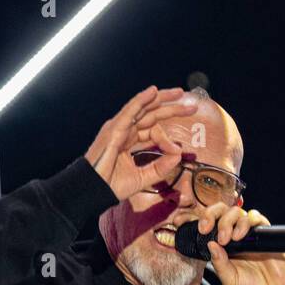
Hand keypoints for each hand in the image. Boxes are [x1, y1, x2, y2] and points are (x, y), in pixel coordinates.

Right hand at [84, 86, 195, 200]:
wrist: (93, 192)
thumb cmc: (111, 185)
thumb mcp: (143, 178)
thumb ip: (161, 167)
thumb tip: (178, 154)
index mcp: (128, 140)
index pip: (152, 129)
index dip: (167, 137)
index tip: (178, 149)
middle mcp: (124, 130)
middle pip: (151, 113)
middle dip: (171, 108)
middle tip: (192, 105)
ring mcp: (118, 128)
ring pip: (143, 108)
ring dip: (161, 98)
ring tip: (179, 93)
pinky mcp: (113, 130)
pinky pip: (129, 111)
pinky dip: (141, 100)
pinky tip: (153, 92)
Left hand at [200, 204, 284, 284]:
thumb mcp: (230, 281)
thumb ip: (219, 264)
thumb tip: (210, 245)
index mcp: (224, 247)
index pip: (211, 225)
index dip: (205, 222)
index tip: (202, 230)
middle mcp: (235, 237)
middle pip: (221, 213)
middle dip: (212, 215)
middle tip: (209, 230)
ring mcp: (250, 234)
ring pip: (237, 212)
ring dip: (229, 221)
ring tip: (230, 238)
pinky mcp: (264, 232)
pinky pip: (255, 217)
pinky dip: (247, 221)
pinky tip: (242, 235)